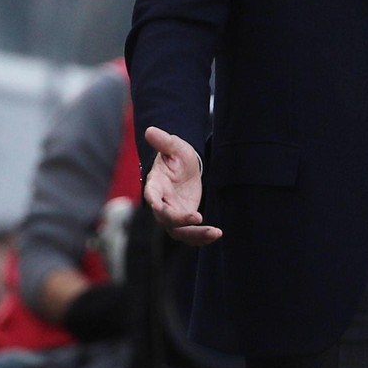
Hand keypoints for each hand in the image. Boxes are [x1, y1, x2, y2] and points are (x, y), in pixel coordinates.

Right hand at [143, 126, 221, 245]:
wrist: (184, 167)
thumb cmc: (176, 155)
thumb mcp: (174, 147)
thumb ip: (164, 142)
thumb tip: (150, 130)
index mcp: (155, 185)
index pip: (151, 195)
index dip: (154, 202)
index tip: (158, 207)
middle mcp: (161, 203)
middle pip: (165, 217)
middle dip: (179, 220)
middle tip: (198, 218)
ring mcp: (172, 213)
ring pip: (178, 231)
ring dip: (195, 235)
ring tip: (215, 233)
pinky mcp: (184, 219)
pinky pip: (190, 233)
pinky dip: (201, 237)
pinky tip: (217, 234)